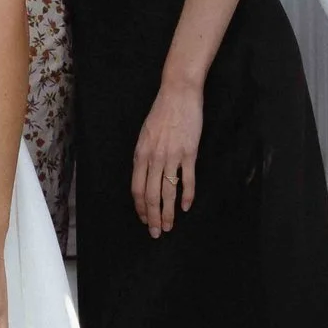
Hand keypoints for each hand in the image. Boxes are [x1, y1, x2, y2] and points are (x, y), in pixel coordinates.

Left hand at [132, 78, 202, 236]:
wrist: (178, 95)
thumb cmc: (161, 113)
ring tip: (169, 226)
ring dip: (168, 213)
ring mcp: (172, 157)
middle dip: (152, 217)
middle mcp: (154, 158)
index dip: (140, 207)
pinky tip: (185, 207)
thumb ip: (144, 156)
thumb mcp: (145, 135)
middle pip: (151, 195)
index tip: (143, 219)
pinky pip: (187, 180)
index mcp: (140, 154)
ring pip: (168, 192)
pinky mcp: (189, 153)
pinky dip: (187, 196)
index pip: (137, 189)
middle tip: (155, 232)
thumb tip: (144, 176)